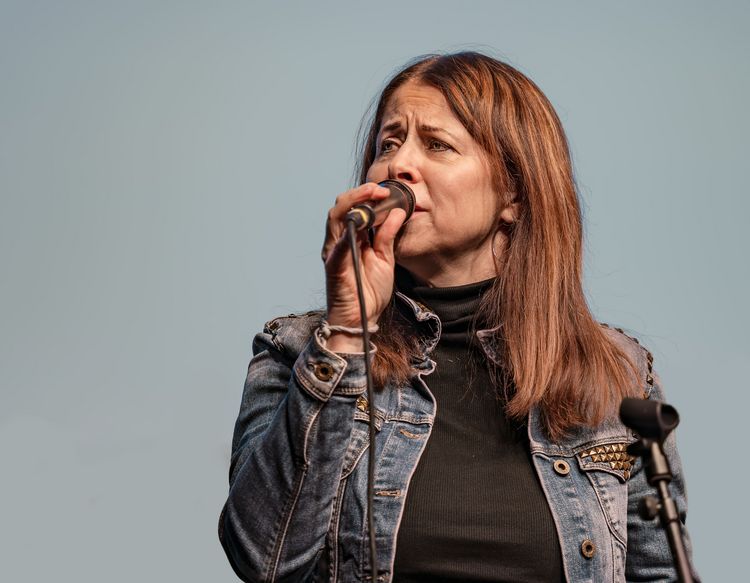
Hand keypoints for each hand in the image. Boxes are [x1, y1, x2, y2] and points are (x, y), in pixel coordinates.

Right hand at [322, 183, 406, 350]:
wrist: (362, 319)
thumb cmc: (369, 291)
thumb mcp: (385, 258)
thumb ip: (388, 235)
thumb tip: (398, 212)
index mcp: (351, 238)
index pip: (353, 208)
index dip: (367, 195)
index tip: (387, 191)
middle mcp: (338, 242)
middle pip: (341, 207)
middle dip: (359, 194)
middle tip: (380, 190)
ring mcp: (334, 253)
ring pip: (335, 219)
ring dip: (353, 204)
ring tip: (372, 197)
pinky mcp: (334, 268)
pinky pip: (337, 248)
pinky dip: (346, 235)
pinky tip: (357, 223)